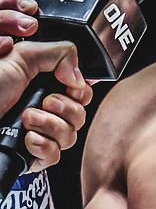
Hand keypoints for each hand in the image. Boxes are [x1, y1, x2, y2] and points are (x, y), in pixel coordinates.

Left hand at [0, 0, 92, 172]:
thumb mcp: (20, 57)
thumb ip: (59, 53)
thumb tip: (80, 76)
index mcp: (43, 86)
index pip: (82, 91)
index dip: (80, 90)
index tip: (70, 87)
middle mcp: (43, 110)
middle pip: (81, 114)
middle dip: (66, 108)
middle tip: (45, 102)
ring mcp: (39, 134)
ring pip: (70, 135)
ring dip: (51, 125)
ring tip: (27, 118)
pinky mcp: (33, 155)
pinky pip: (55, 155)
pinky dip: (42, 146)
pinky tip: (26, 137)